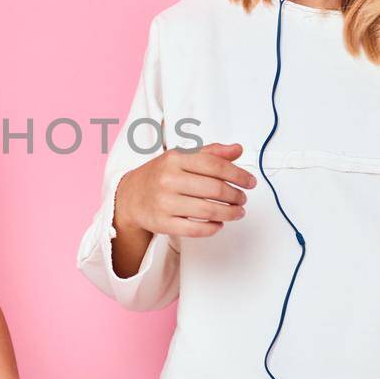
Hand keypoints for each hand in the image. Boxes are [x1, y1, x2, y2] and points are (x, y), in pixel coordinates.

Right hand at [116, 141, 257, 238]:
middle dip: (236, 195)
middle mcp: (168, 179)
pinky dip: (213, 228)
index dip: (238, 174)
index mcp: (175, 159)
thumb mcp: (181, 157)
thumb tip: (236, 149)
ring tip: (237, 212)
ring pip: (208, 210)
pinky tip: (219, 223)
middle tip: (242, 198)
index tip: (250, 182)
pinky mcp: (163, 223)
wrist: (129, 197)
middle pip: (215, 189)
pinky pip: (195, 229)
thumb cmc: (159, 176)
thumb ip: (210, 153)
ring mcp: (165, 202)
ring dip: (230, 213)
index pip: (215, 165)